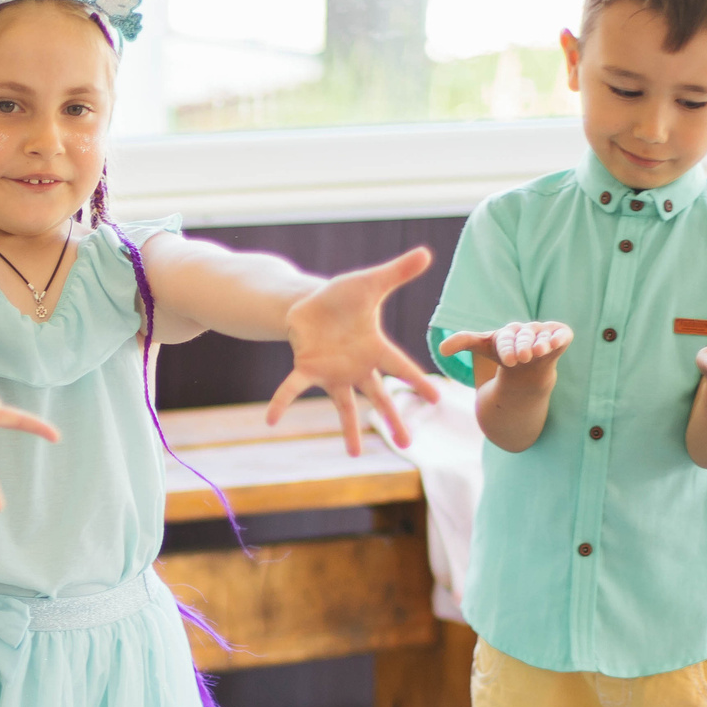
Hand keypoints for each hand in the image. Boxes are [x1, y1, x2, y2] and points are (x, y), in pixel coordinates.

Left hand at [268, 246, 440, 454]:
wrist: (310, 302)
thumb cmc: (343, 297)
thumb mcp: (370, 283)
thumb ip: (397, 271)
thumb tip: (426, 252)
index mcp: (375, 348)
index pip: (401, 367)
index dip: (417, 381)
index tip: (436, 399)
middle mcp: (357, 366)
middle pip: (378, 396)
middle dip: (393, 419)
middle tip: (408, 443)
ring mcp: (332, 372)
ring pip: (344, 405)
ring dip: (349, 430)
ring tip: (356, 454)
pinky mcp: (307, 369)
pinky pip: (291, 389)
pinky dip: (281, 403)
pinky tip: (271, 420)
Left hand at [435, 321, 572, 378]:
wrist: (526, 365)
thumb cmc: (504, 353)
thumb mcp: (483, 347)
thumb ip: (464, 342)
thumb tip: (441, 348)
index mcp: (507, 332)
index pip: (505, 340)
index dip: (506, 349)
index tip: (508, 360)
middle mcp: (526, 330)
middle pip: (524, 339)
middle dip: (523, 347)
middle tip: (523, 356)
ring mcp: (544, 333)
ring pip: (542, 339)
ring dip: (541, 344)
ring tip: (539, 352)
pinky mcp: (560, 336)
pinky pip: (562, 335)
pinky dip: (560, 337)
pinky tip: (558, 342)